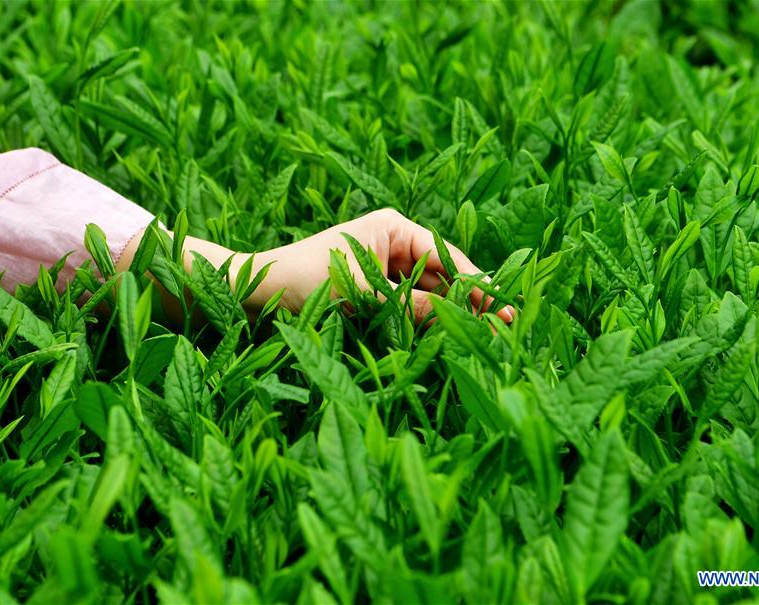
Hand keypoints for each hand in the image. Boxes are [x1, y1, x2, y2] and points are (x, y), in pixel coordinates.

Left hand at [240, 209, 514, 322]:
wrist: (252, 294)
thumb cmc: (303, 278)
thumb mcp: (363, 294)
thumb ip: (414, 307)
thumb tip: (464, 321)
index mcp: (393, 228)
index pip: (447, 256)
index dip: (477, 285)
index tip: (506, 309)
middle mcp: (392, 244)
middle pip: (442, 275)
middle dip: (468, 302)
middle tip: (504, 331)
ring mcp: (383, 269)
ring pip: (427, 295)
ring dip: (447, 316)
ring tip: (482, 340)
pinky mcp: (372, 293)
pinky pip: (407, 308)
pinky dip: (422, 323)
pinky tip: (444, 340)